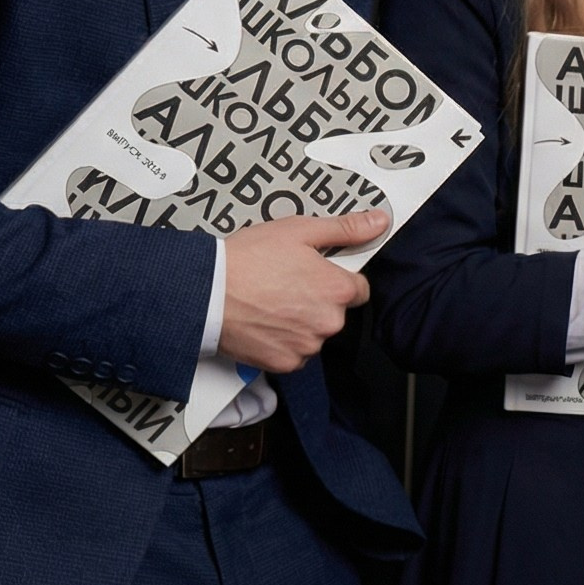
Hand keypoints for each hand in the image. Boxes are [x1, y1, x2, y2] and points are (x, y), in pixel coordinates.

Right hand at [218, 208, 385, 373]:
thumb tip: (378, 222)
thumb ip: (345, 229)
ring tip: (270, 302)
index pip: (358, 290)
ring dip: (300, 323)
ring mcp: (307, 344)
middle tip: (285, 286)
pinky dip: (282, 342)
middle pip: (336, 313)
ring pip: (314, 334)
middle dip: (317, 302)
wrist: (205, 291)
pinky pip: (294, 353)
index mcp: (338, 289)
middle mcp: (329, 321)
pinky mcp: (285, 363)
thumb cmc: (246, 259)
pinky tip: (264, 322)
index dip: (336, 280)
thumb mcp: (299, 231)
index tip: (316, 276)